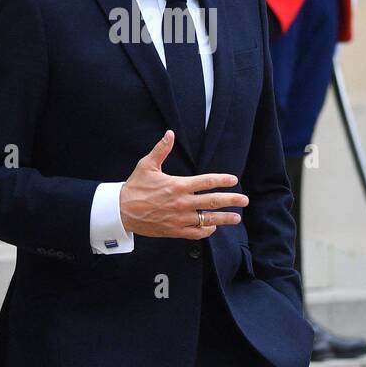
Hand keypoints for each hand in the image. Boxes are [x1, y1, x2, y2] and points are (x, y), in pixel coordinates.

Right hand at [119, 130, 247, 239]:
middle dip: (231, 200)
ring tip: (237, 218)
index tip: (234, 180)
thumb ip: (161, 149)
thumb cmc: (135, 187)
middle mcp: (182, 203)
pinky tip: (212, 227)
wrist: (121, 211)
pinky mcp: (175, 230)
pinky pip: (196, 232)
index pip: (207, 182)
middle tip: (244, 200)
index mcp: (178, 185)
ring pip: (207, 219)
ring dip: (224, 219)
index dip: (222, 180)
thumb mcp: (147, 165)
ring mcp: (180, 218)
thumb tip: (169, 133)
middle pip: (212, 201)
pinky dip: (206, 230)